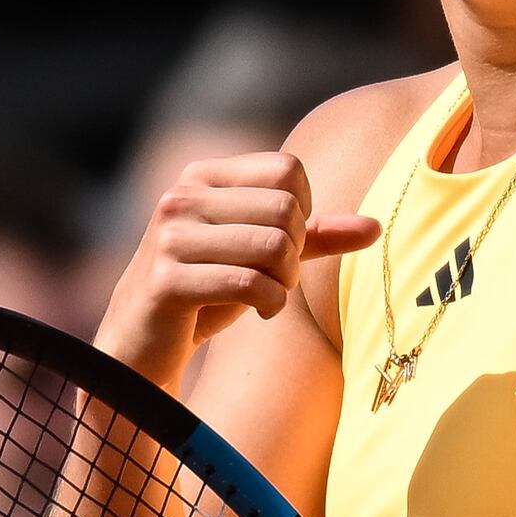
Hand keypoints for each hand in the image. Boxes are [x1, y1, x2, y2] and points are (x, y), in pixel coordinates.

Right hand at [96, 146, 377, 382]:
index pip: (287, 169)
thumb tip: (374, 226)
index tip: (284, 244)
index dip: (302, 211)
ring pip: (272, 245)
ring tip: (270, 296)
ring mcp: (170, 237)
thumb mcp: (260, 258)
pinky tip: (260, 312)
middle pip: (284, 207)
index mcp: (201, 177)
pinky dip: (271, 303)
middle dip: (296, 252)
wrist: (141, 347)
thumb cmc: (205, 295)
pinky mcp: (167, 281)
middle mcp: (181, 197)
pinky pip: (249, 283)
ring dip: (286, 281)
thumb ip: (313, 237)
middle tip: (280, 280)